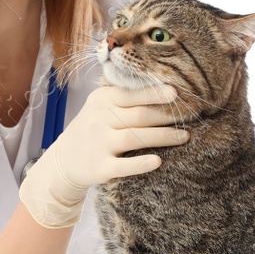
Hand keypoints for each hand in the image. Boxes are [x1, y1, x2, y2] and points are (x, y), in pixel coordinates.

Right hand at [17, 83, 187, 227]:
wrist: (63, 161)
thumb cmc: (93, 129)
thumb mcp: (100, 106)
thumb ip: (124, 96)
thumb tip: (165, 86)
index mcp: (101, 100)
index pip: (131, 93)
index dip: (154, 93)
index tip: (176, 92)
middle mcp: (98, 119)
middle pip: (139, 115)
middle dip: (167, 115)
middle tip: (191, 116)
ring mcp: (98, 143)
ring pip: (135, 137)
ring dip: (163, 137)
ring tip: (185, 137)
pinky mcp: (99, 167)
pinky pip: (122, 165)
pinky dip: (140, 163)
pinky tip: (158, 161)